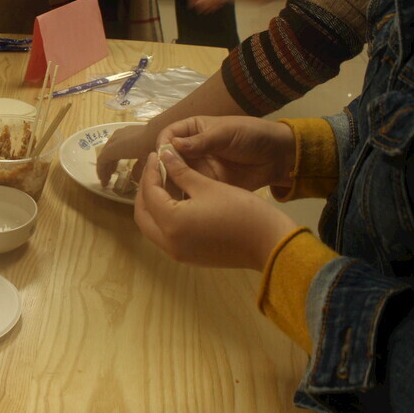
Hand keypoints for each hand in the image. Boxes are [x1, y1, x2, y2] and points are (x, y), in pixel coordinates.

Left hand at [96, 123, 155, 186]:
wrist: (156, 136)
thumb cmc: (155, 145)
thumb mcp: (147, 158)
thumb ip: (139, 166)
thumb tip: (134, 176)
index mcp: (127, 136)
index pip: (116, 149)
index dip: (114, 161)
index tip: (114, 171)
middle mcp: (118, 136)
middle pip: (109, 152)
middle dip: (108, 165)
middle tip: (109, 176)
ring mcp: (113, 142)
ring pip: (104, 157)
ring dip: (104, 169)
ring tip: (105, 181)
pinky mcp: (110, 149)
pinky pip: (102, 161)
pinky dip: (101, 171)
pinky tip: (104, 180)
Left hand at [134, 146, 297, 269]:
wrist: (270, 243)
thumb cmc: (240, 211)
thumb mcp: (208, 186)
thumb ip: (180, 171)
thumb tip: (163, 155)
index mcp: (171, 223)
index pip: (150, 194)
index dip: (151, 172)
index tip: (156, 155)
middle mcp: (168, 243)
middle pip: (143, 214)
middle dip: (145, 190)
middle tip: (154, 169)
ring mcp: (178, 253)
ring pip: (152, 227)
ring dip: (152, 205)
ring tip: (162, 182)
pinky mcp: (189, 257)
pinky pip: (165, 236)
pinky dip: (163, 218)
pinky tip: (174, 200)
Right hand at [155, 116, 296, 190]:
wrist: (278, 157)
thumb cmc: (252, 136)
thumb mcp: (226, 134)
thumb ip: (201, 141)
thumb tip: (172, 146)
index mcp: (192, 130)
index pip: (168, 136)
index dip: (163, 146)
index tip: (161, 159)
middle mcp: (190, 149)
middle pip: (168, 159)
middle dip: (163, 169)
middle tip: (160, 183)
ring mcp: (198, 169)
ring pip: (175, 176)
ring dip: (170, 185)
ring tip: (167, 196)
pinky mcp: (206, 185)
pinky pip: (189, 190)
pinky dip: (183, 196)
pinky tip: (179, 204)